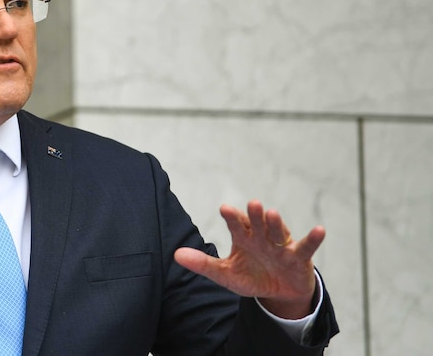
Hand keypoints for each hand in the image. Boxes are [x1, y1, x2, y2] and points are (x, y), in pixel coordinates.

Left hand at [174, 200, 324, 319]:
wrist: (278, 292)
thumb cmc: (251, 276)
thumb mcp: (226, 274)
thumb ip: (203, 264)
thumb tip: (175, 254)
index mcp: (244, 238)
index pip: (237, 225)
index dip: (233, 217)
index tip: (225, 208)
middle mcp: (262, 237)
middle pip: (257, 224)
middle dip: (254, 216)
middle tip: (252, 204)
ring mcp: (281, 246)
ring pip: (278, 232)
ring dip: (275, 223)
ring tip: (271, 213)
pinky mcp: (299, 257)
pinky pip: (306, 247)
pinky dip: (313, 239)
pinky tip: (320, 230)